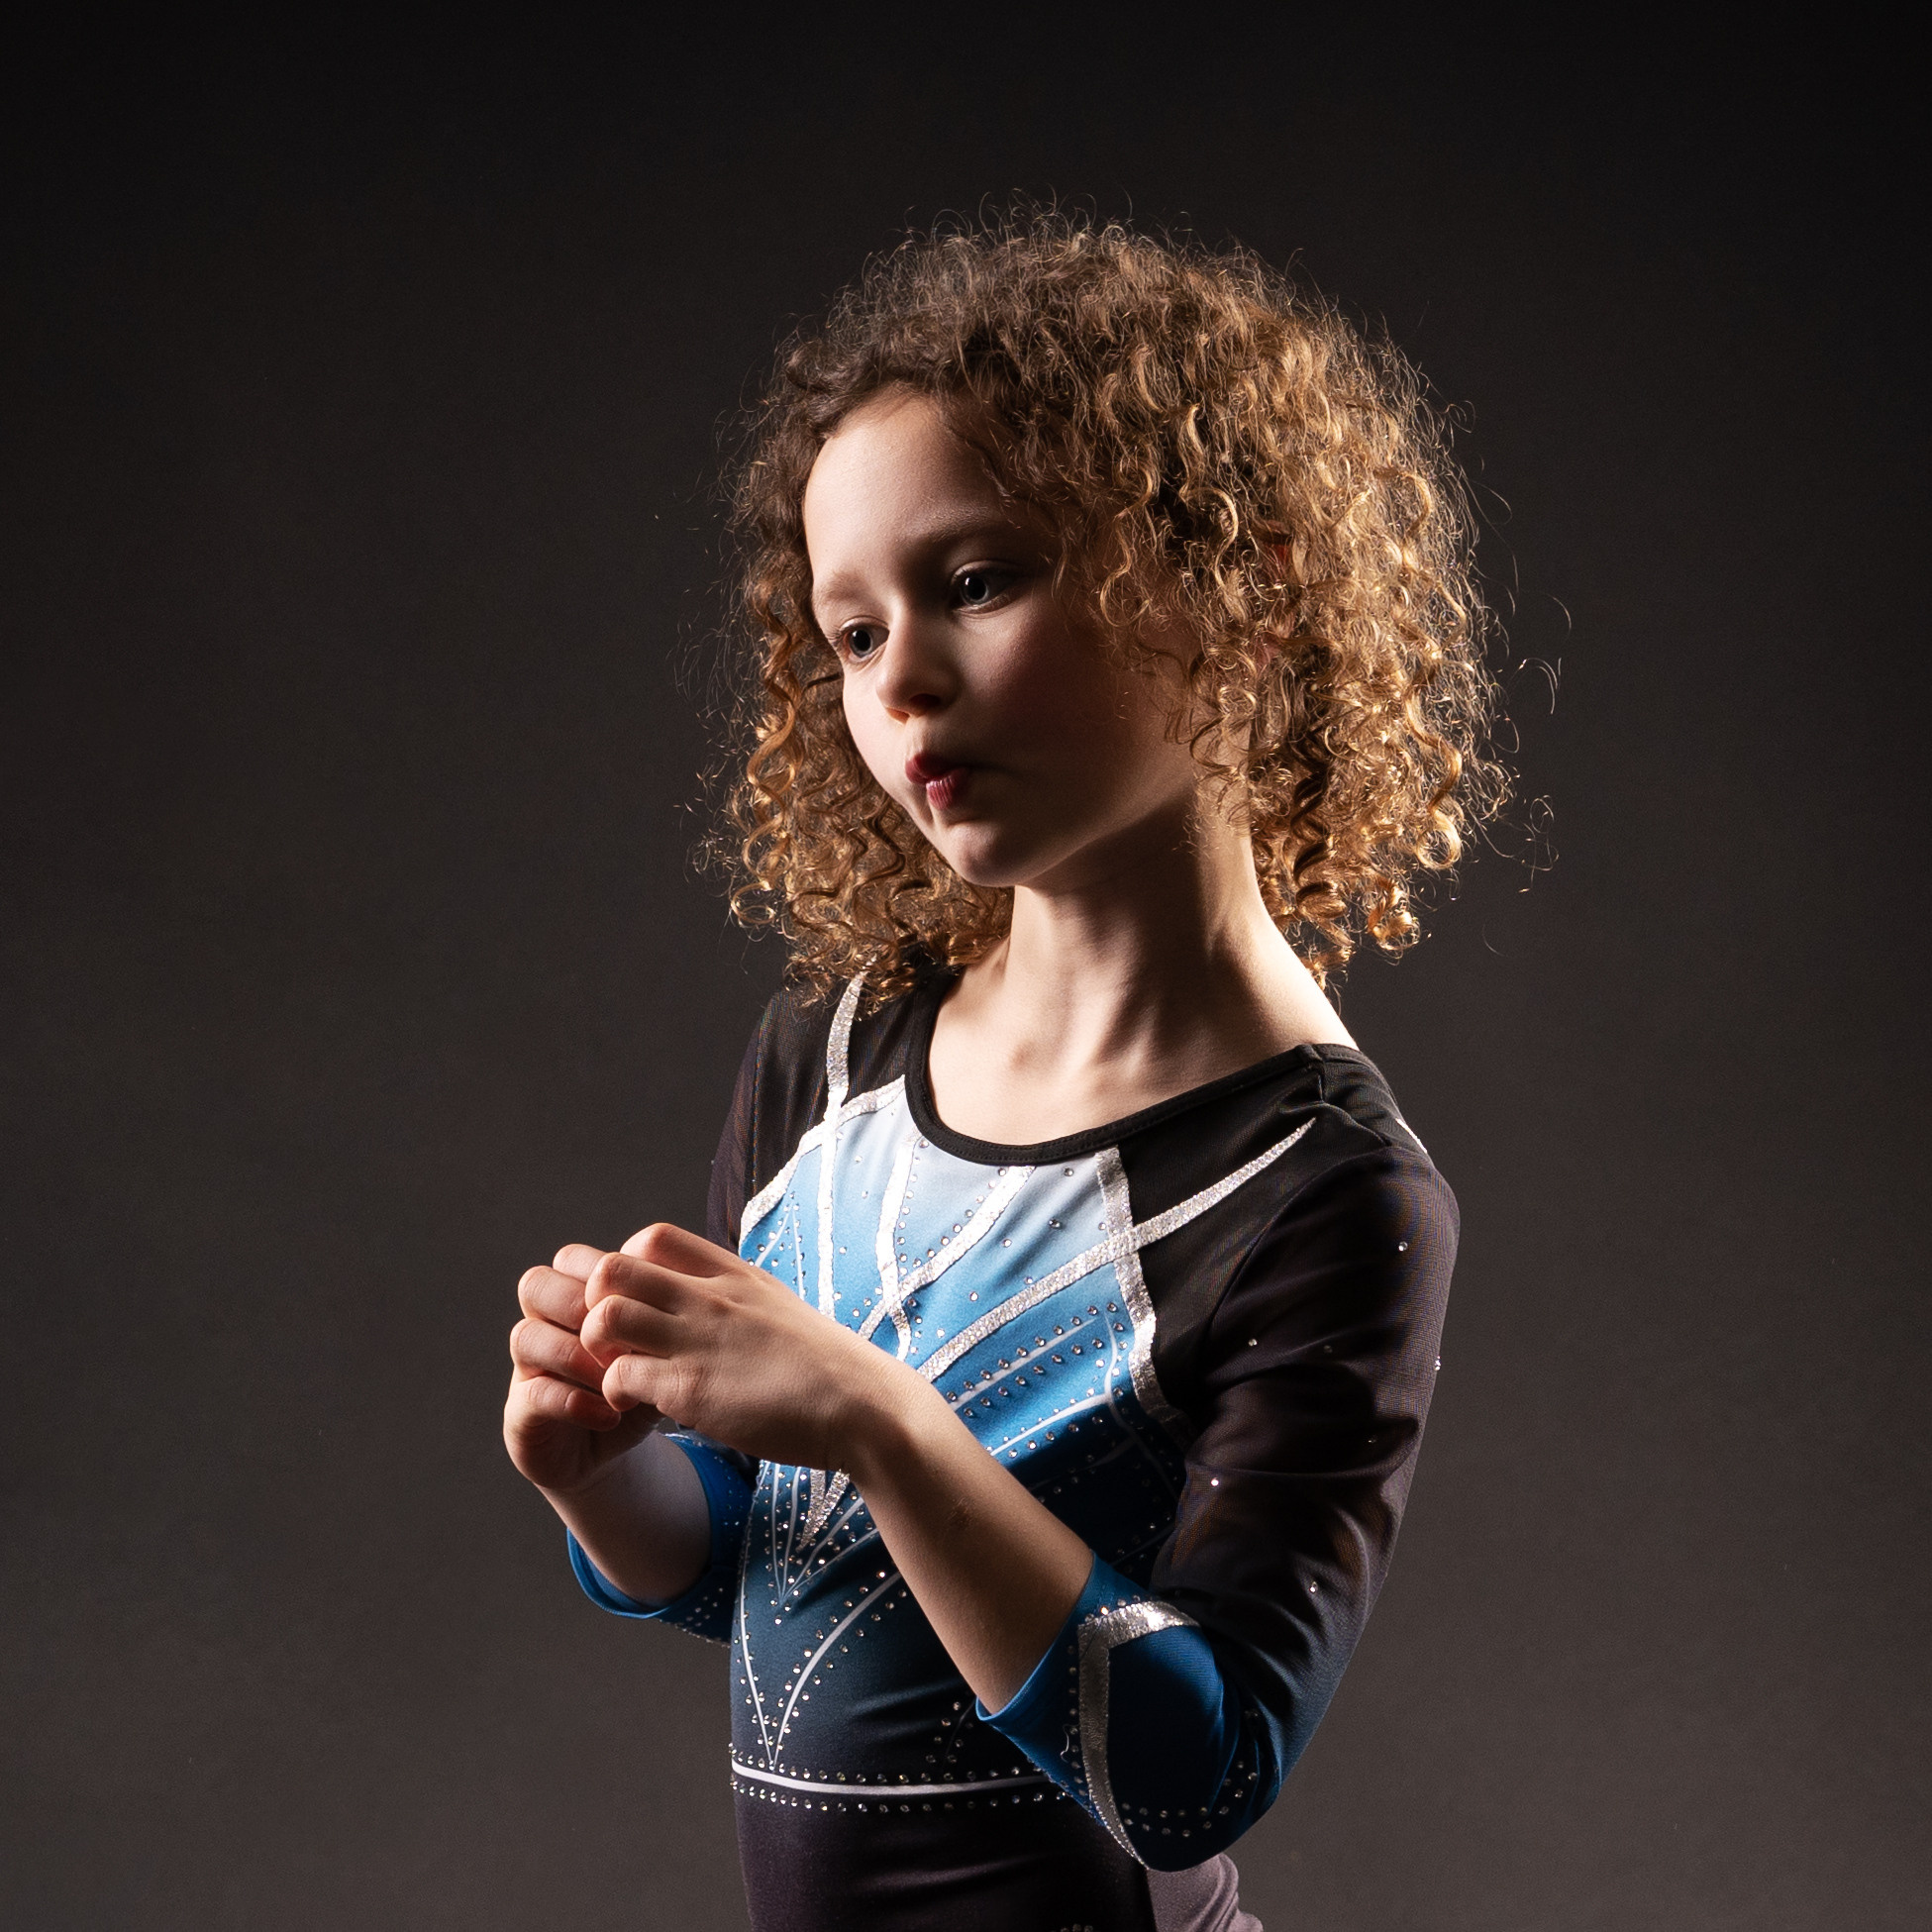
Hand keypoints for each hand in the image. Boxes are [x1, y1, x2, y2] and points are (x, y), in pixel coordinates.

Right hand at [504, 1243, 663, 1495]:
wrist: (616, 1449)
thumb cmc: (641, 1387)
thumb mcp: (660, 1351)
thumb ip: (663, 1321)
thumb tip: (687, 1293)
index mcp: (574, 1299)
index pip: (570, 1259)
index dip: (602, 1274)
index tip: (647, 1299)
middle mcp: (544, 1326)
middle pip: (535, 1284)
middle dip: (580, 1305)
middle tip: (624, 1335)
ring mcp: (526, 1369)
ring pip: (525, 1335)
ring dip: (576, 1355)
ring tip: (618, 1378)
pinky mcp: (520, 1415)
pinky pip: (532, 1395)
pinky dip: (573, 1402)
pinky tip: (609, 1415)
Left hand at [580, 1222, 919, 1471]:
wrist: (862, 1408)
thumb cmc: (823, 1367)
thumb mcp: (778, 1306)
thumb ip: (736, 1295)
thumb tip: (705, 1294)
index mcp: (732, 1275)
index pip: (652, 1237)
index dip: (629, 1265)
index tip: (640, 1304)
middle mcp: (710, 1298)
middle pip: (612, 1268)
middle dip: (593, 1302)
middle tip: (609, 1339)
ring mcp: (699, 1341)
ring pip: (604, 1316)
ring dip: (594, 1347)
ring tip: (616, 1371)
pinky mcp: (692, 1390)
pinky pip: (620, 1376)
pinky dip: (612, 1393)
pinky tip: (634, 1407)